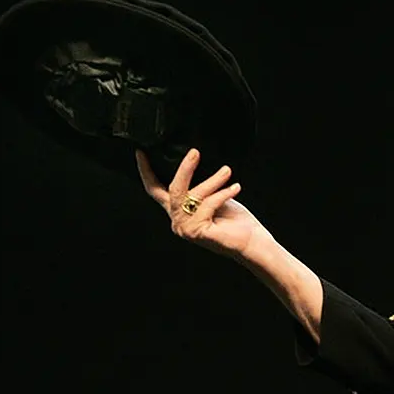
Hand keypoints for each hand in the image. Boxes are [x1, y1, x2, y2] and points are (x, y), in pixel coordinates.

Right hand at [135, 148, 272, 262]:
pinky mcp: (196, 232)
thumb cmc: (236, 221)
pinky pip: (207, 205)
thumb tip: (195, 158)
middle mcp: (177, 221)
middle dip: (184, 168)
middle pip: (173, 189)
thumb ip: (200, 185)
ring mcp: (185, 228)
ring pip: (191, 195)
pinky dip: (222, 194)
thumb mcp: (214, 196)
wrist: (252, 242)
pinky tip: (235, 188)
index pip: (155, 190)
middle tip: (195, 152)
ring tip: (227, 171)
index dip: (146, 171)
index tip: (141, 152)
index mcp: (178, 211)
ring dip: (212, 180)